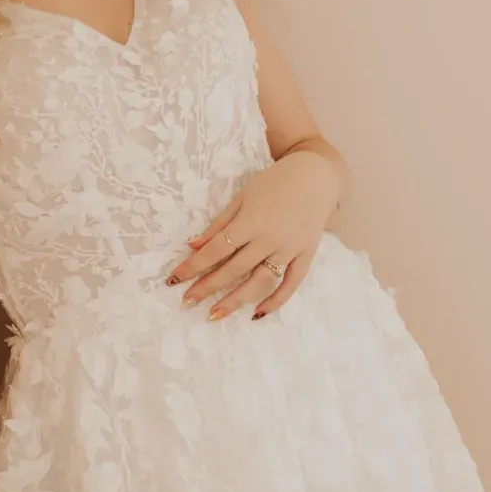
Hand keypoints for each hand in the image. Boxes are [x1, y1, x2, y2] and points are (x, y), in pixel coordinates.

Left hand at [166, 150, 341, 320]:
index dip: (193, 265)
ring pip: (260, 282)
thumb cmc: (274, 182)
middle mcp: (270, 239)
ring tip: (214, 315)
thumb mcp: (242, 196)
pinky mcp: (306, 256)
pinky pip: (291, 284)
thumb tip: (192, 245)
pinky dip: (276, 301)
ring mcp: (290, 250)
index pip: (216, 250)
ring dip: (236, 301)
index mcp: (251, 221)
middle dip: (207, 287)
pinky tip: (257, 314)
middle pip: (234, 270)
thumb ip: (219, 224)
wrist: (316, 176)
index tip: (174, 278)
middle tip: (186, 302)